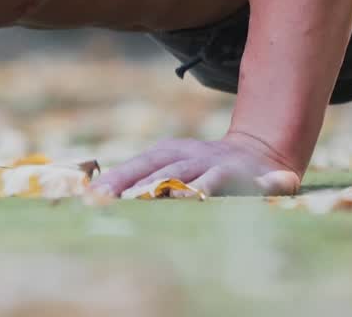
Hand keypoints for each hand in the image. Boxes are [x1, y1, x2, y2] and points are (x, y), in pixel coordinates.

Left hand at [91, 133, 299, 197]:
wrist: (257, 152)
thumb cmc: (204, 167)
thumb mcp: (176, 167)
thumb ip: (148, 180)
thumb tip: (102, 192)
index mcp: (169, 152)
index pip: (138, 165)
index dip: (117, 178)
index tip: (93, 194)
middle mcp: (188, 155)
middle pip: (158, 169)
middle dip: (135, 185)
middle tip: (111, 199)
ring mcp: (213, 162)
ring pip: (189, 175)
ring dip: (170, 185)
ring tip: (151, 196)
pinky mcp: (240, 173)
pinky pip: (225, 180)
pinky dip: (216, 186)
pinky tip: (204, 196)